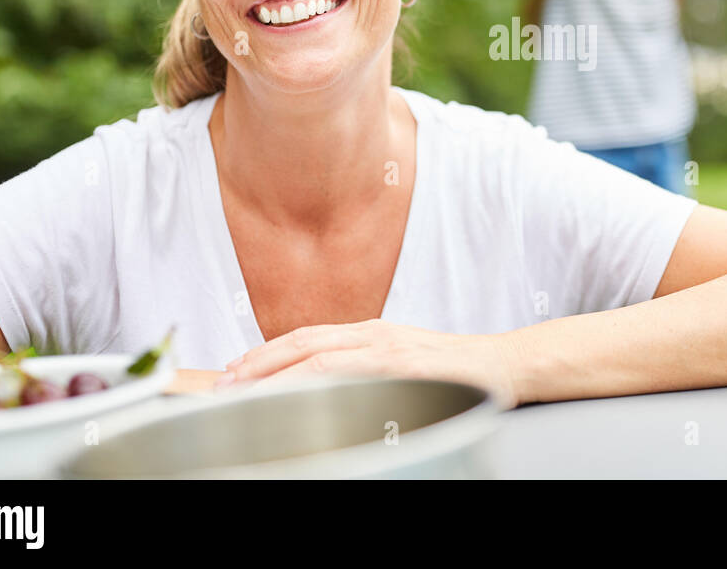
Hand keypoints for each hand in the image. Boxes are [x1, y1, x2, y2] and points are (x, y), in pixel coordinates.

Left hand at [214, 319, 521, 407]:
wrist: (503, 364)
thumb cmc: (455, 368)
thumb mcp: (402, 359)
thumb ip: (366, 364)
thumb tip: (326, 383)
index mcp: (371, 332)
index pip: (307, 336)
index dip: (267, 350)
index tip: (236, 366)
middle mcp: (374, 335)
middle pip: (303, 342)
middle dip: (259, 361)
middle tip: (224, 381)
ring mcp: (389, 349)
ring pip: (319, 355)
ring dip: (277, 372)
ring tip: (246, 389)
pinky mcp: (404, 366)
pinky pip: (353, 372)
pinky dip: (320, 381)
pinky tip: (297, 394)